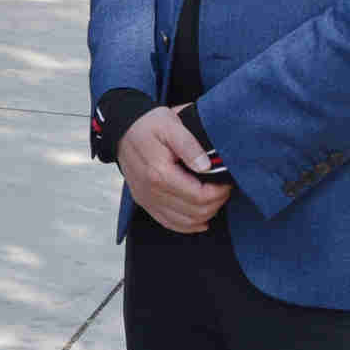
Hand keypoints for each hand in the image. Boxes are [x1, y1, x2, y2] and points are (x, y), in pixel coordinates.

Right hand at [121, 105, 229, 233]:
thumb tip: (206, 166)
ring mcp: (146, 199)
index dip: (219, 193)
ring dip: (205, 214)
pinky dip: (188, 225)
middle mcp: (151, 191)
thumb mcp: (171, 124)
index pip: (198, 196)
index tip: (226, 181)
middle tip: (223, 188)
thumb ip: (189, 145)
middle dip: (216, 203)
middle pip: (194, 212)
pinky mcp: (144, 202)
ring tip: (214, 198)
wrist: (123, 128)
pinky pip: (169, 223)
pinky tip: (200, 219)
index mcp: (159, 172)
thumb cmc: (149, 124)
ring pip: (184, 222)